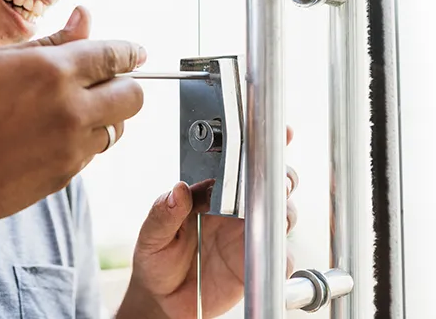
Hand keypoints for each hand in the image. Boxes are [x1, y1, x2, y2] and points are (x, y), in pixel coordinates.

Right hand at [0, 6, 145, 233]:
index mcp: (51, 70)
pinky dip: (83, 140)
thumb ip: (51, 43)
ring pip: (117, 127)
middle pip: (134, 96)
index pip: (114, 55)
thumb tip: (86, 17)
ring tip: (70, 110)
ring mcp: (71, 147)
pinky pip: (92, 152)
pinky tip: (48, 135)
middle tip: (102, 82)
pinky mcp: (65, 176)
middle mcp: (70, 108)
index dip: (129, 52)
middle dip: (125, 85)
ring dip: (105, 115)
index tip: (136, 53)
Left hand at [118, 127, 296, 318]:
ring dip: (284, 211)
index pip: (237, 164)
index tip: (273, 135)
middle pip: (272, 183)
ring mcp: (248, 236)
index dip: (258, 148)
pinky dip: (283, 256)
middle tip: (276, 181)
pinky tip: (272, 256)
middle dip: (282, 176)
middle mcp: (235, 210)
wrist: (162, 300)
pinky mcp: (256, 265)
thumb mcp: (151, 236)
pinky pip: (280, 258)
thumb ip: (163, 213)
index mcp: (210, 194)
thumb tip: (178, 190)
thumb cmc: (156, 259)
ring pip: (283, 214)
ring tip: (274, 216)